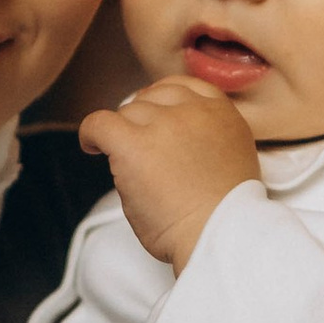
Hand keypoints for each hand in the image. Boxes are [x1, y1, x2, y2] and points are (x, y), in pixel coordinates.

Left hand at [81, 73, 260, 270]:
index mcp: (222, 114)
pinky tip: (91, 147)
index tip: (152, 116)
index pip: (185, 87)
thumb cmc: (222, 217)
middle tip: (137, 147)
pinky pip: (99, 123)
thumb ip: (208, 141)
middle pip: (153, 98)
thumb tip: (174, 143)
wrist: (217, 235)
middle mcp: (194, 111)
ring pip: (128, 113)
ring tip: (124, 163)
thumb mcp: (232, 161)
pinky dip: (91, 134)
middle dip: (142, 120)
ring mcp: (163, 124)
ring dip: (123, 134)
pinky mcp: (132, 144)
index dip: (162, 100)